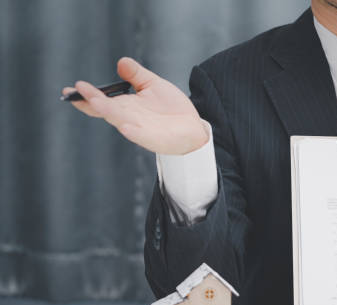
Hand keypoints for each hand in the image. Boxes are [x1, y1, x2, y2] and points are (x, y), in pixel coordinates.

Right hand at [62, 57, 207, 154]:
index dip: (87, 95)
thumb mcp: (153, 85)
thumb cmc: (171, 108)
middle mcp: (129, 117)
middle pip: (106, 110)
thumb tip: (121, 62)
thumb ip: (137, 75)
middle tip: (78, 92)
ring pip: (120, 121)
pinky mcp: (153, 139)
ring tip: (96, 102)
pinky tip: (125, 126)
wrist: (192, 127)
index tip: (73, 88)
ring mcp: (140, 129)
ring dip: (108, 112)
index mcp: (126, 105)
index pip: (101, 100)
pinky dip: (132, 132)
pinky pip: (140, 136)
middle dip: (92, 102)